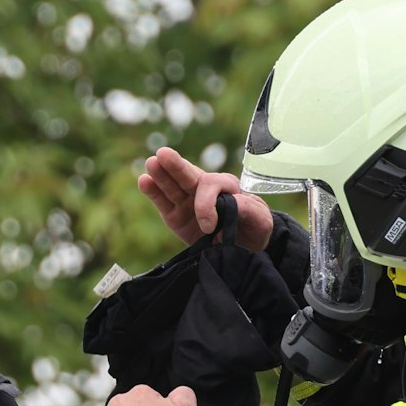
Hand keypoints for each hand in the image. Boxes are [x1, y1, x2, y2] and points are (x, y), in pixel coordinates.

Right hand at [138, 147, 274, 250]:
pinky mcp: (175, 216)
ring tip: (151, 163)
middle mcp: (204, 191)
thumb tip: (230, 202)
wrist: (244, 251)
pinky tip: (144, 181)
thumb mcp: (260, 220)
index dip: (206, 203)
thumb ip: (248, 208)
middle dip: (176, 165)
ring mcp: (187, 202)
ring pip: (172, 185)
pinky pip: (162, 202)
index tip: (209, 226)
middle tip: (163, 154)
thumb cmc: (254, 230)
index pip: (211, 185)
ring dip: (161, 174)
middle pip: (188, 175)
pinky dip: (153, 192)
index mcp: (226, 187)